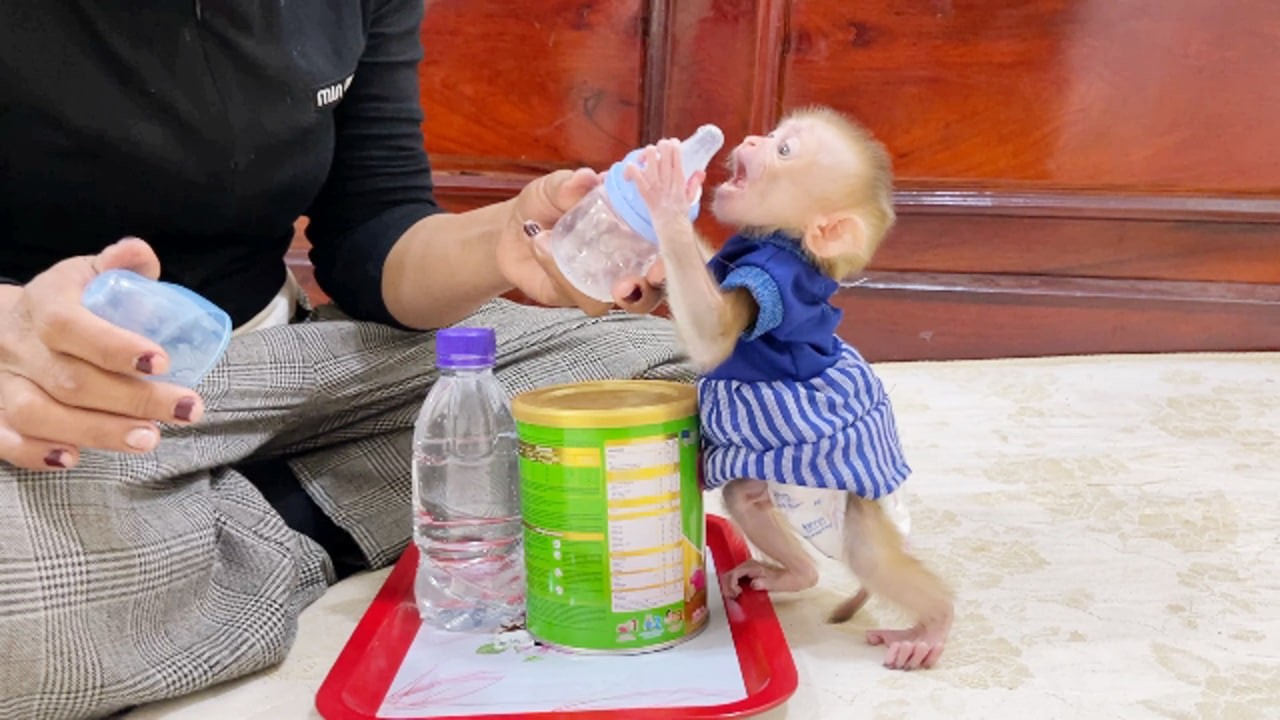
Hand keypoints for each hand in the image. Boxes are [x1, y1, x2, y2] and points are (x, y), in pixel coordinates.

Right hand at [0, 238, 204, 470]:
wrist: (3, 326)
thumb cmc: (65, 303)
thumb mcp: (87, 275)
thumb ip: (118, 264)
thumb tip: (141, 254)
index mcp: (44, 306)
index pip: (71, 327)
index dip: (115, 347)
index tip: (162, 362)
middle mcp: (18, 346)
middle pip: (70, 380)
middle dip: (133, 400)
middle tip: (185, 410)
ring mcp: (1, 383)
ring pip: (38, 414)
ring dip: (97, 431)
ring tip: (148, 438)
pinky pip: (4, 440)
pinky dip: (36, 453)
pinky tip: (74, 458)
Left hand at [497, 167, 667, 315]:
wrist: (510, 230)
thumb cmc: (545, 205)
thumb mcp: (556, 188)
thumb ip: (570, 185)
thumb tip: (588, 178)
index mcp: (637, 229)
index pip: (670, 243)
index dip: (677, 249)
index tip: (667, 252)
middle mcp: (630, 260)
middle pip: (659, 285)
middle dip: (655, 288)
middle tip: (636, 282)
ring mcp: (608, 282)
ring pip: (629, 302)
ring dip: (618, 292)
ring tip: (599, 276)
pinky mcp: (581, 296)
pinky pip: (585, 297)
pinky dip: (563, 273)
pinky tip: (541, 246)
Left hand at [623, 139, 706, 232]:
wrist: (671, 226)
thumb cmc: (680, 212)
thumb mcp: (691, 196)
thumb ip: (695, 182)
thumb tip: (701, 172)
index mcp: (679, 177)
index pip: (676, 151)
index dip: (672, 143)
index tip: (670, 147)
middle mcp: (667, 177)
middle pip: (663, 148)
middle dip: (659, 146)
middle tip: (657, 154)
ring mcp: (655, 183)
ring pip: (649, 155)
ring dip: (645, 155)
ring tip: (644, 162)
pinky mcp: (644, 190)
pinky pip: (635, 173)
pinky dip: (630, 169)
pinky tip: (630, 173)